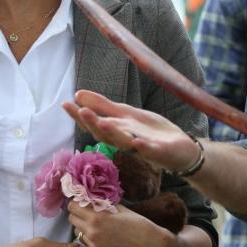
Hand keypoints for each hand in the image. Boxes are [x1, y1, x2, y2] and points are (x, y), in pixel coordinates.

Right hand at [63, 90, 198, 172]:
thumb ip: (103, 106)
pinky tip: (136, 140)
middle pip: (105, 134)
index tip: (65, 104)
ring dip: (112, 133)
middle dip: (93, 123)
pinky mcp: (160, 152)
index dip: (79, 116)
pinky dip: (143, 147)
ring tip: (101, 123)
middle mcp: (125, 141)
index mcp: (116, 131)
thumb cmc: (150, 132)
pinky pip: (150, 151)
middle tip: (81, 112)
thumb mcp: (126, 114)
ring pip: (124, 142)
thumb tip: (77, 94)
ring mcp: (142, 148)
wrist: (180, 148)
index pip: (94, 124)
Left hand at [68, 202, 171, 246]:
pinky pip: (85, 244)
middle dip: (78, 215)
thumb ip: (101, 204)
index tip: (81, 203)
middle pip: (72, 219)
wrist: (150, 245)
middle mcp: (92, 232)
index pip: (72, 206)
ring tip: (98, 227)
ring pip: (77, 232)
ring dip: (83, 228)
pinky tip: (103, 238)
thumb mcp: (119, 208)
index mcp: (97, 217)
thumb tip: (87, 197)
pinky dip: (90, 240)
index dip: (76, 203)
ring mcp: (94, 246)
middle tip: (88, 214)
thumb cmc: (137, 223)